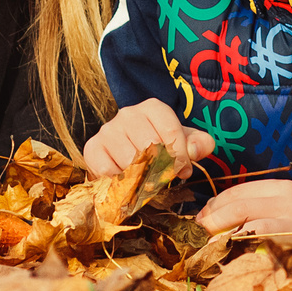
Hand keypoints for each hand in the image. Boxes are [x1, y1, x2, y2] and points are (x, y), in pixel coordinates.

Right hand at [83, 99, 217, 178]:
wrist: (126, 156)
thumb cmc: (160, 148)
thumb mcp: (184, 143)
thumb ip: (199, 144)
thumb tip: (193, 151)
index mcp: (153, 108)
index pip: (171, 131)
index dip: (180, 156)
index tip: (183, 171)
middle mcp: (128, 114)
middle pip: (150, 147)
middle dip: (161, 169)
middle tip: (163, 179)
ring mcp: (107, 130)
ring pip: (128, 160)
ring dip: (140, 177)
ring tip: (145, 181)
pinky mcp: (92, 148)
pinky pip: (107, 171)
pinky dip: (119, 181)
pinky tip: (126, 180)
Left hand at [195, 179, 291, 247]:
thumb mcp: (287, 208)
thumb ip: (260, 209)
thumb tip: (219, 218)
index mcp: (281, 188)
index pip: (238, 191)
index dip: (215, 204)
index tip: (202, 218)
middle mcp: (285, 198)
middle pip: (237, 203)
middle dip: (212, 218)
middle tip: (197, 233)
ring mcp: (290, 217)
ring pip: (245, 220)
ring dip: (220, 233)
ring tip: (207, 245)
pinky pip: (260, 238)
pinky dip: (241, 244)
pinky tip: (229, 252)